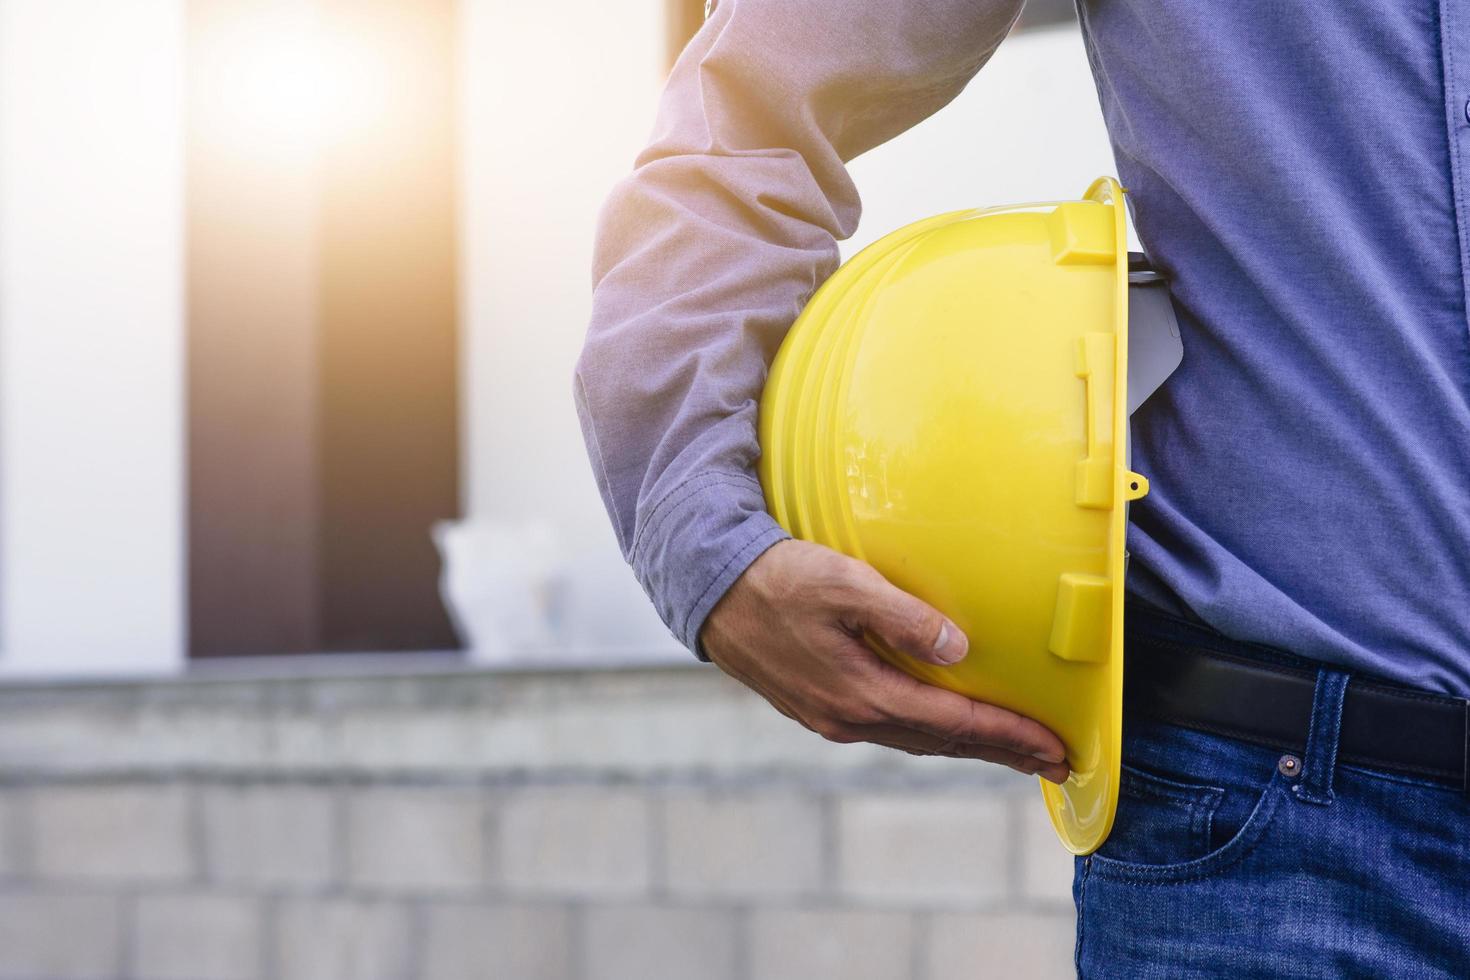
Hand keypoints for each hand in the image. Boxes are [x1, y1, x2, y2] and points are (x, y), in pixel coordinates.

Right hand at [700, 539, 1070, 782]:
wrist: (709, 591)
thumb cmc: (777, 578)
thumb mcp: (843, 583)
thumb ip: (903, 616)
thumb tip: (958, 651)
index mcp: (861, 694)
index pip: (954, 724)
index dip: (1010, 736)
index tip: (1057, 747)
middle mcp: (849, 718)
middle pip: (942, 744)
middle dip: (1002, 752)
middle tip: (1056, 763)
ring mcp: (831, 717)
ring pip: (916, 740)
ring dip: (968, 747)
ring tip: (1012, 750)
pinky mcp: (818, 706)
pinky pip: (891, 729)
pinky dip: (931, 733)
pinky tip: (944, 726)